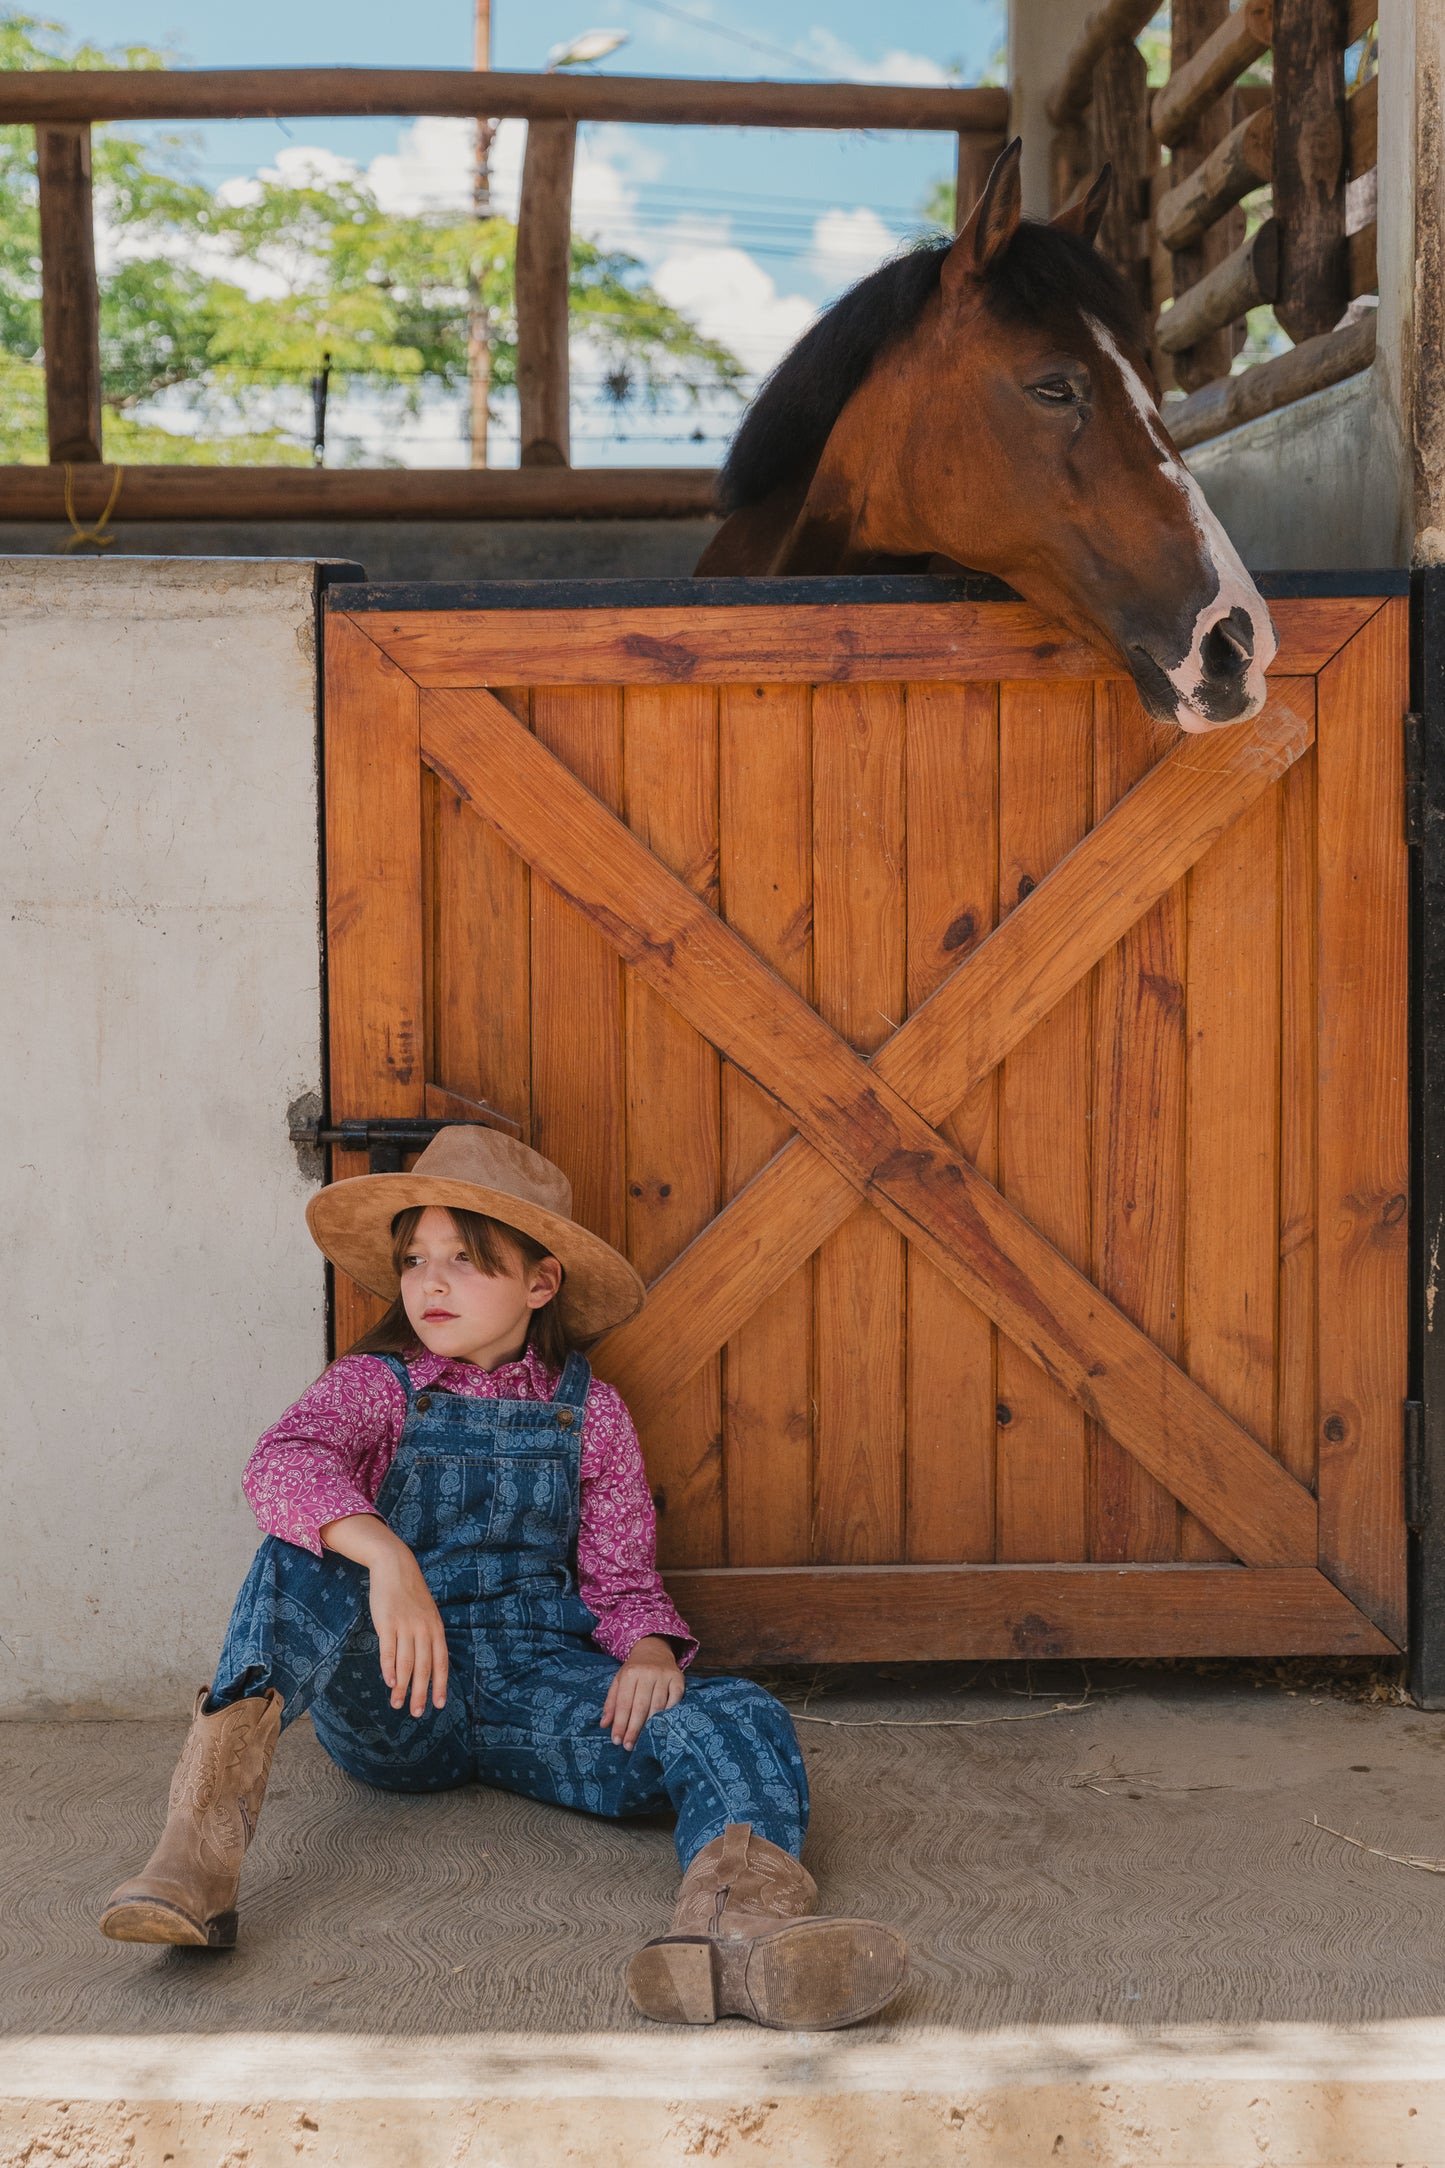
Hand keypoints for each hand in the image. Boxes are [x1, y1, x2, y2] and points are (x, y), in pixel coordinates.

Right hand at [319, 1513, 448, 1716]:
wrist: (395, 1566)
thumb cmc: (410, 1594)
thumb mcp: (426, 1613)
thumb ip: (427, 1636)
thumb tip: (425, 1663)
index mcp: (436, 1628)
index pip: (441, 1662)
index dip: (440, 1684)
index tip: (438, 1704)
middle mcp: (424, 1629)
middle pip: (425, 1667)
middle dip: (421, 1693)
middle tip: (417, 1713)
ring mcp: (406, 1626)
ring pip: (407, 1663)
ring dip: (402, 1687)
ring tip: (397, 1704)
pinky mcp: (387, 1623)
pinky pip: (389, 1650)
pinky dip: (389, 1668)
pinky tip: (389, 1682)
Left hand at [600, 1635, 683, 1749]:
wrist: (654, 1649)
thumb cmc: (634, 1670)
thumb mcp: (619, 1681)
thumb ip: (611, 1703)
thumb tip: (604, 1725)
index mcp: (630, 1673)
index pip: (624, 1703)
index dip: (620, 1723)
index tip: (616, 1741)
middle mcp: (647, 1673)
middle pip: (640, 1706)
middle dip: (634, 1729)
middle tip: (628, 1746)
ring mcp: (664, 1676)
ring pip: (657, 1706)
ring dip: (650, 1726)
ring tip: (642, 1741)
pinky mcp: (679, 1679)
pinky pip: (674, 1701)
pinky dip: (668, 1715)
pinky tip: (661, 1727)